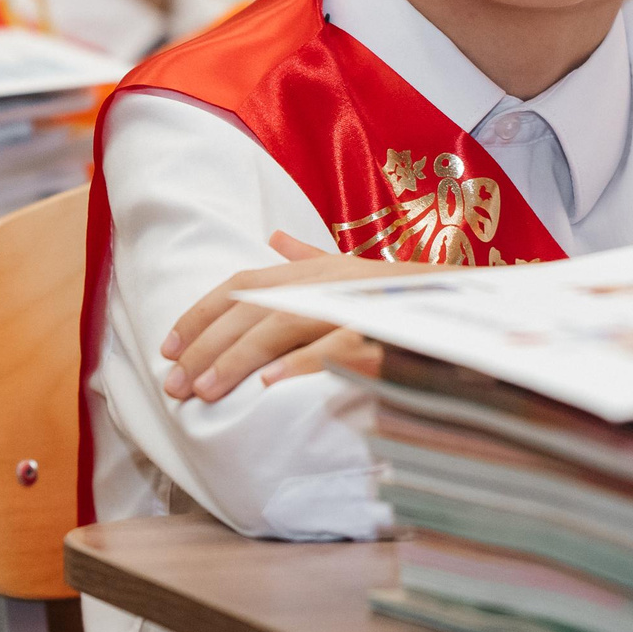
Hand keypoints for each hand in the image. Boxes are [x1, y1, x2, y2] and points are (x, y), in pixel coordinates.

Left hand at [160, 232, 387, 402]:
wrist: (466, 299)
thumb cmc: (403, 289)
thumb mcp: (349, 267)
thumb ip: (306, 256)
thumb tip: (272, 239)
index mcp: (312, 269)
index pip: (240, 285)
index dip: (200, 314)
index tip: (167, 347)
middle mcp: (324, 280)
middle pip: (251, 309)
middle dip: (206, 346)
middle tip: (174, 385)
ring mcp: (352, 302)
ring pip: (282, 326)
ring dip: (238, 359)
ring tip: (205, 392)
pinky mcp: (380, 329)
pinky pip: (334, 347)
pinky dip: (301, 364)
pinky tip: (270, 386)